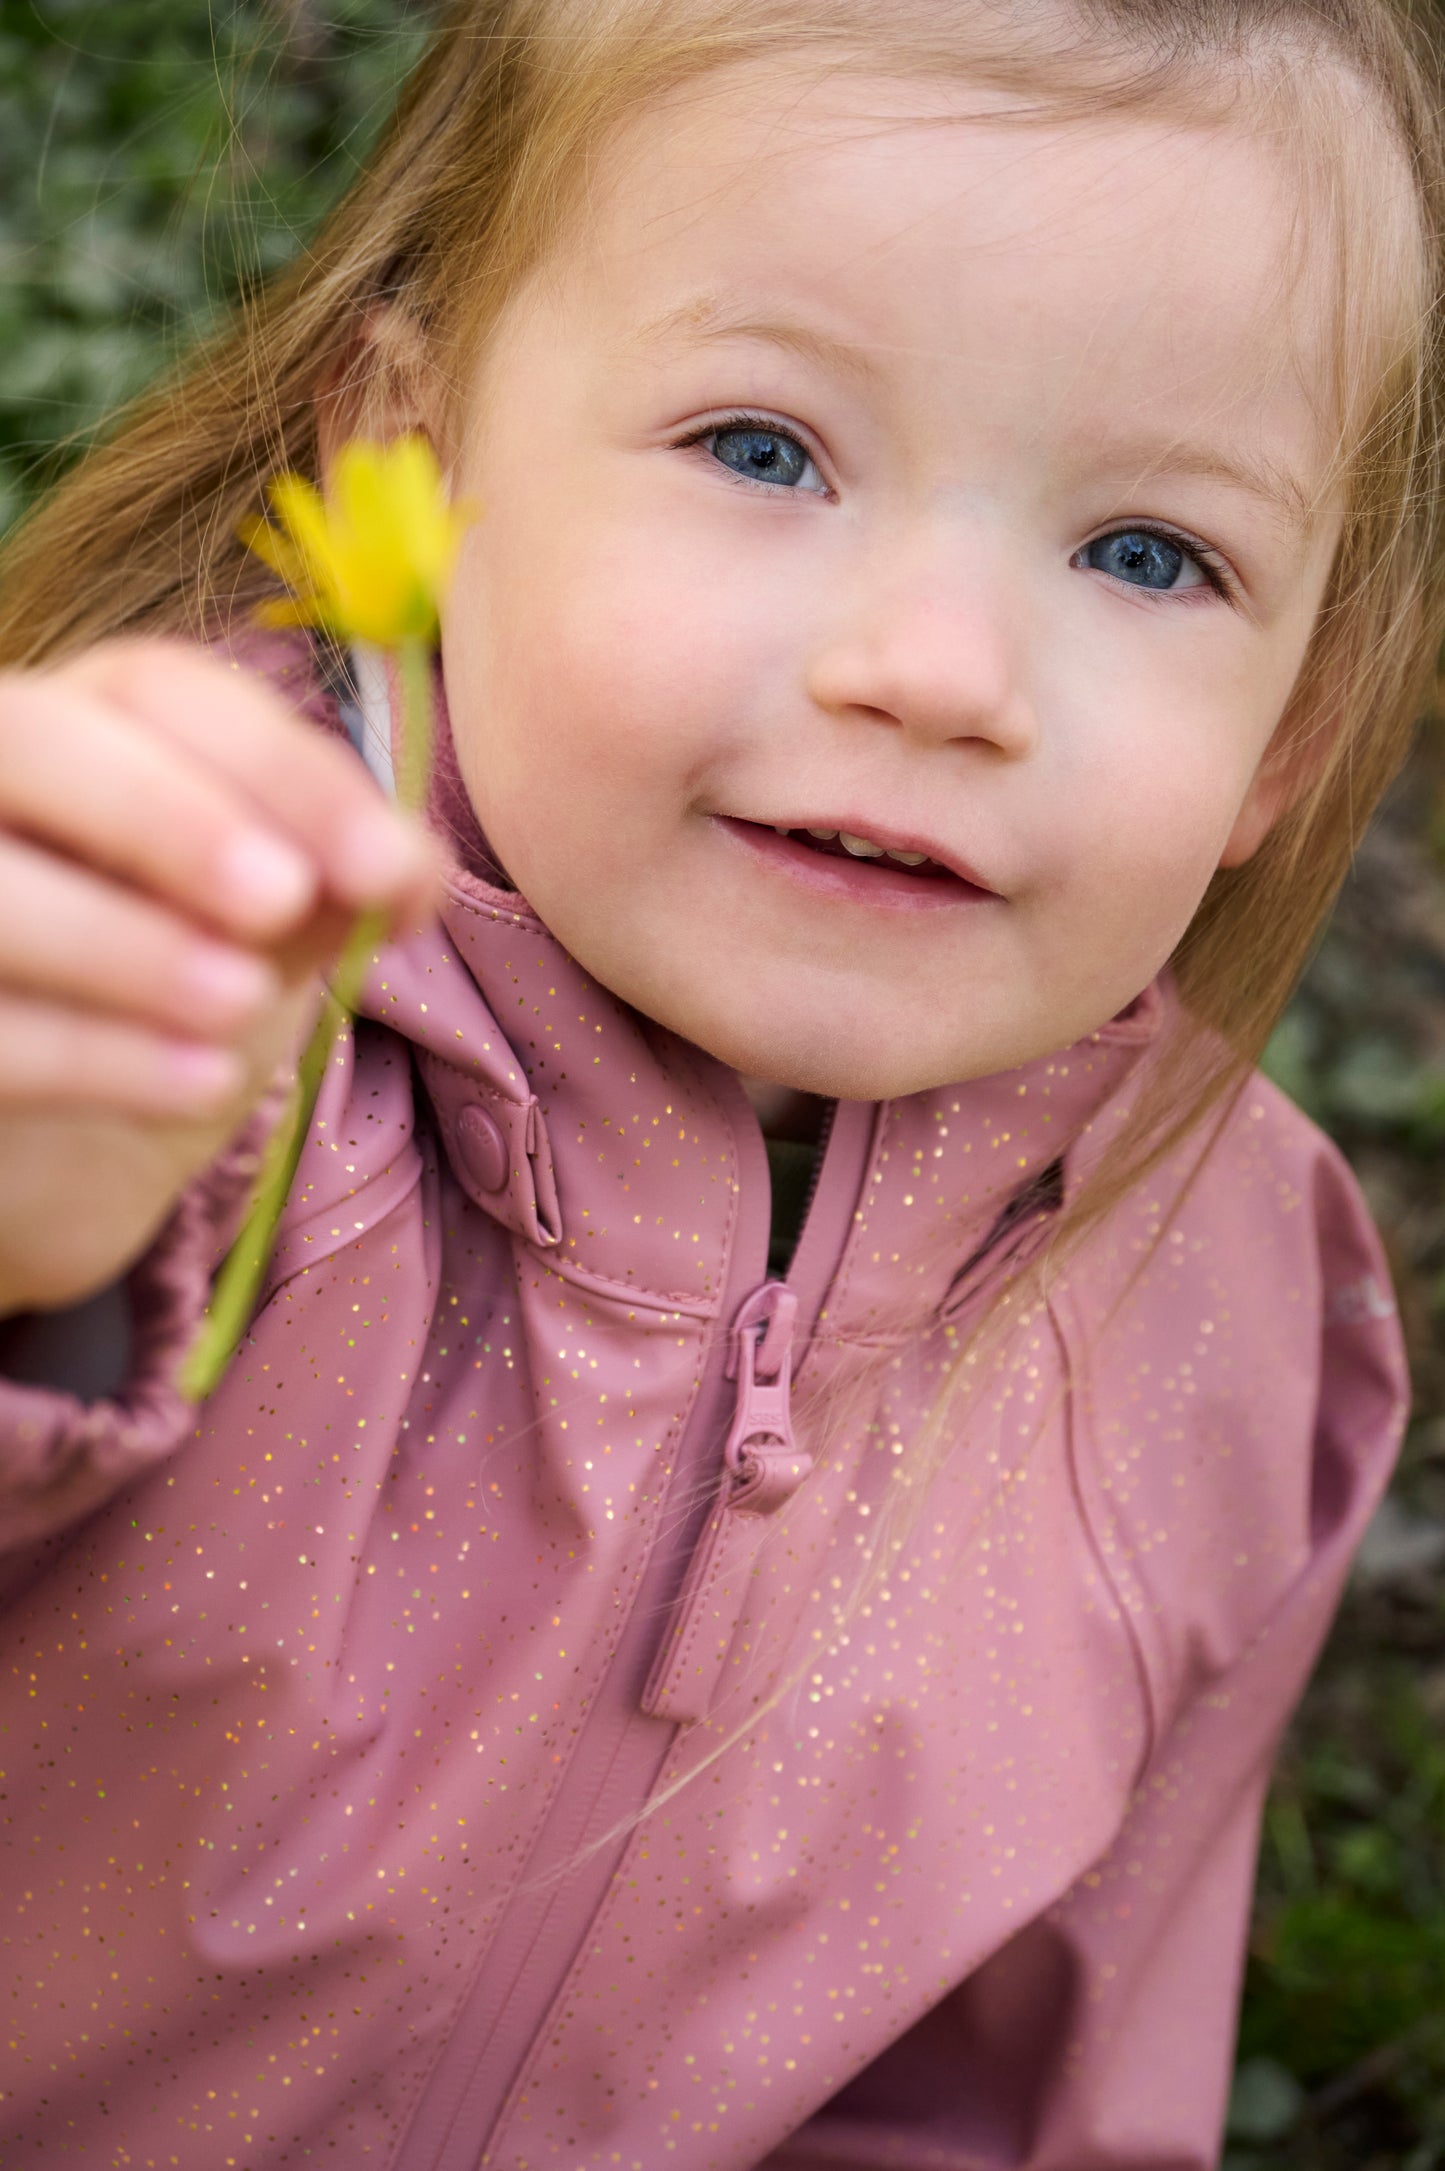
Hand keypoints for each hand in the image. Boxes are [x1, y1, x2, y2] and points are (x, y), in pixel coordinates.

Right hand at [0, 640, 434, 1318]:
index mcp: (83, 726)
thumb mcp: (268, 930)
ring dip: (130, 942)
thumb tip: (412, 868)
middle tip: (283, 900)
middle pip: (37, 740)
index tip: (388, 864)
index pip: (159, 690)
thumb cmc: (176, 991)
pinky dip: (101, 1056)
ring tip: (241, 1002)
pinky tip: (201, 1082)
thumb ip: (337, 883)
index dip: (278, 766)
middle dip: (169, 815)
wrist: (79, 1141)